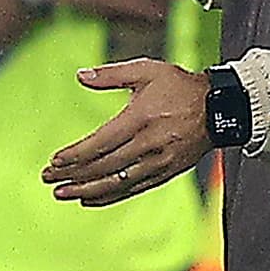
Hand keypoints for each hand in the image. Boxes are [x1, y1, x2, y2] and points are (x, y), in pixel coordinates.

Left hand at [44, 60, 210, 206]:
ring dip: (86, 191)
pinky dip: (110, 196)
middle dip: (73, 175)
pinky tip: (89, 199)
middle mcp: (149, 144)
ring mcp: (159, 161)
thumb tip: (80, 76)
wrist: (222, 108)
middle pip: (104, 166)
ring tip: (61, 194)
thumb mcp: (147, 70)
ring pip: (117, 182)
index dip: (76, 155)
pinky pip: (133, 189)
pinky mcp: (167, 172)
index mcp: (141, 118)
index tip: (55, 162)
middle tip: (48, 179)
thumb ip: (112, 75)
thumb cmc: (180, 86)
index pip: (101, 143)